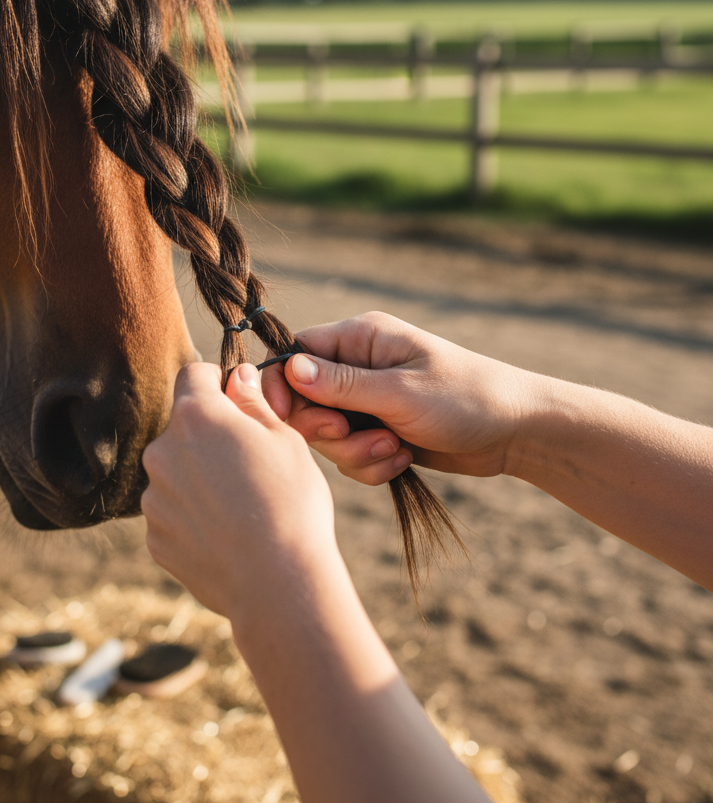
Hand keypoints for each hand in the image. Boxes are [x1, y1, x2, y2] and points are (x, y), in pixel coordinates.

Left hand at [142, 361, 342, 620]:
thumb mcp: (285, 440)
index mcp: (196, 416)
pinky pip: (173, 515)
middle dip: (210, 437)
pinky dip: (194, 519)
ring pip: (177, 474)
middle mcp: (162, 451)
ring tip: (242, 508)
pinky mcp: (155, 538)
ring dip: (200, 479)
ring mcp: (154, 498)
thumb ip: (252, 403)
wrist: (278, 583)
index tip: (238, 401)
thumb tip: (238, 379)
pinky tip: (228, 536)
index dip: (217, 383)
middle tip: (251, 465)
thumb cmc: (291, 502)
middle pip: (184, 429)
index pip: (193, 375)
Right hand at [261, 312, 527, 485]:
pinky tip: (401, 460)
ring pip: (327, 433)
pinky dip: (370, 464)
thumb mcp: (400, 392)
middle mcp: (358, 365)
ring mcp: (368, 399)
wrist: (517, 431)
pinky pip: (350, 453)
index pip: (295, 354)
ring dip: (354, 452)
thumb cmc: (465, 398)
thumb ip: (341, 384)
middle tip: (356, 438)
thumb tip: (288, 368)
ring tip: (392, 451)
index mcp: (359, 338)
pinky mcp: (378, 429)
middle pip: (304, 400)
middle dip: (327, 430)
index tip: (290, 421)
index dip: (284, 389)